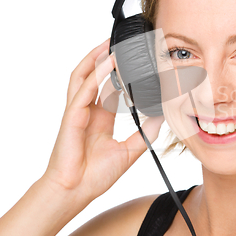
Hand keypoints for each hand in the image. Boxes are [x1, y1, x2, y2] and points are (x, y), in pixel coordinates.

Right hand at [42, 39, 163, 203]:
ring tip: (110, 43)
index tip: (136, 61)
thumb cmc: (95, 175)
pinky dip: (96, 75)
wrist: (76, 192)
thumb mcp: (129, 151)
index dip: (120, 73)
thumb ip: (145, 133)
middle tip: (120, 43)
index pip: (110, 87)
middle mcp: (88, 111)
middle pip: (93, 75)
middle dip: (104, 57)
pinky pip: (84, 90)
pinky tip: (108, 63)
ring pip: (84, 76)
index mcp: (100, 117)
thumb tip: (162, 117)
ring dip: (96, 58)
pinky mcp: (72, 117)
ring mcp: (78, 112)